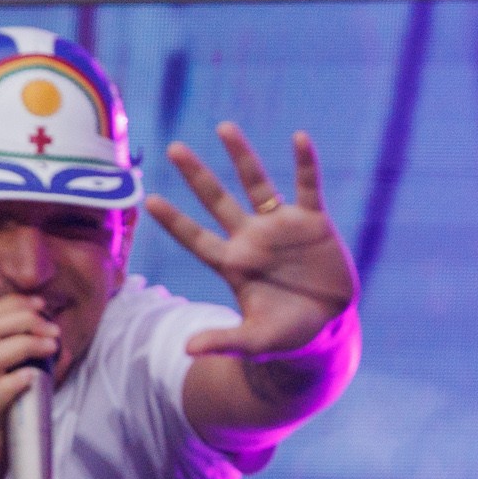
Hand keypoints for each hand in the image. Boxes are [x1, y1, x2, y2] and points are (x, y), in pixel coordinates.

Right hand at [0, 294, 59, 478]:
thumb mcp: (9, 396)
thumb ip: (34, 372)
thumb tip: (62, 350)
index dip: (16, 304)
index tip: (42, 306)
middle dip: (24, 317)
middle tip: (51, 328)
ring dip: (24, 343)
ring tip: (49, 346)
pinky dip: (13, 384)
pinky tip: (32, 378)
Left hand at [147, 123, 356, 358]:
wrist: (327, 327)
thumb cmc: (286, 335)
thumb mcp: (254, 341)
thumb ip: (223, 342)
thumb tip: (187, 351)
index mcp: (233, 264)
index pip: (196, 238)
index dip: (175, 221)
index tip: (150, 201)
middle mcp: (251, 238)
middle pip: (217, 200)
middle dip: (197, 176)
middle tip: (174, 148)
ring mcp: (280, 226)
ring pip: (257, 183)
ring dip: (242, 156)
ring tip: (223, 127)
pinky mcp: (313, 222)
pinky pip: (308, 187)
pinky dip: (305, 164)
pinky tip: (300, 138)